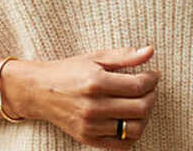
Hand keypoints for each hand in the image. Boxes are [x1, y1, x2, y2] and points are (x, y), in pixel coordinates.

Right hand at [4, 47, 158, 147]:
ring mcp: (91, 125)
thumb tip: (150, 51)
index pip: (138, 85)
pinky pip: (121, 145)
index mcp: (96, 82)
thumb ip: (124, 56)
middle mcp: (94, 106)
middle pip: (141, 108)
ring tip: (141, 105)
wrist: (38, 91)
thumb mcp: (95, 57)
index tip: (153, 75)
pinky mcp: (88, 138)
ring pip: (134, 128)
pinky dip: (132, 135)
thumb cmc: (68, 71)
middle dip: (152, 97)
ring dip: (145, 117)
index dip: (152, 80)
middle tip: (149, 89)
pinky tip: (129, 121)